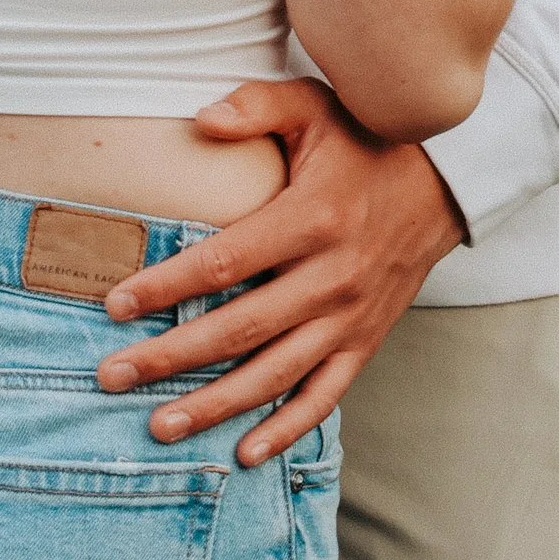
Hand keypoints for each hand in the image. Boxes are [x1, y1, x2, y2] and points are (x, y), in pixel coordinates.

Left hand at [93, 79, 464, 463]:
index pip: (223, 263)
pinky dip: (286, 428)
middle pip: (238, 329)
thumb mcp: (314, 106)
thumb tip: (198, 120)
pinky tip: (243, 453)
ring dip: (216, 405)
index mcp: (311, 219)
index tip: (115, 304)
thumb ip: (255, 106)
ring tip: (160, 426)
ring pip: (275, 374)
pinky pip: (325, 395)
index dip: (165, 286)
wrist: (447, 178)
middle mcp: (332, 277)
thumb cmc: (366, 136)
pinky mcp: (367, 340)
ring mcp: (351, 317)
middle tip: (111, 376)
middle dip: (169, 357)